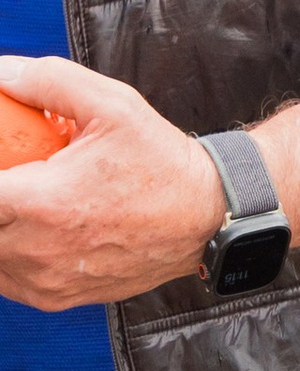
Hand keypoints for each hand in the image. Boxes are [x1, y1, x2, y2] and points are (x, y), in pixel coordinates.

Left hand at [0, 57, 299, 308]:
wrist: (208, 218)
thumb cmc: (163, 164)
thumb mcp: (109, 104)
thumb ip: (44, 80)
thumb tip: (3, 74)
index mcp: (45, 204)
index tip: (6, 161)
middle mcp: (43, 252)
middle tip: (16, 174)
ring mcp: (53, 281)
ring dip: (0, 228)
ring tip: (20, 199)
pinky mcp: (66, 297)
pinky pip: (13, 283)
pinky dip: (8, 256)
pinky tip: (22, 228)